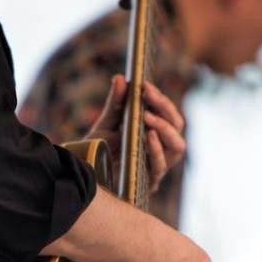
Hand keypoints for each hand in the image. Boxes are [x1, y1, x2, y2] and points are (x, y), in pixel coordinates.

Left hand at [86, 74, 185, 193]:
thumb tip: (120, 78)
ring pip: (177, 147)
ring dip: (164, 129)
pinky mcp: (148, 182)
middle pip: (177, 127)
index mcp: (155, 133)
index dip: (161, 100)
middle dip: (165, 108)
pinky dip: (156, 149)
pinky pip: (160, 166)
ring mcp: (157, 167)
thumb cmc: (98, 150)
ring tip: (148, 117)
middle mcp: (161, 150)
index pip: (169, 115)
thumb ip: (116, 103)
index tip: (145, 86)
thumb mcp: (106, 123)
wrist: (84, 174)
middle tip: (147, 96)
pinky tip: (148, 136)